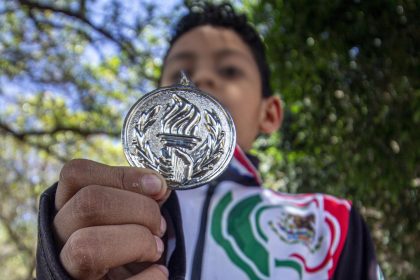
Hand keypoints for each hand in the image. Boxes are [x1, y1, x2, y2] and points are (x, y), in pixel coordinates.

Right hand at [53, 159, 170, 279]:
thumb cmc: (121, 246)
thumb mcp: (124, 215)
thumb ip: (137, 197)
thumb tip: (158, 185)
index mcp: (66, 208)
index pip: (77, 173)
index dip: (122, 175)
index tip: (158, 185)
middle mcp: (57, 236)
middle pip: (89, 202)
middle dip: (140, 209)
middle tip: (160, 226)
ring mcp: (65, 269)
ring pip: (86, 245)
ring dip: (138, 241)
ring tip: (156, 249)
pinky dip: (148, 277)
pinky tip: (159, 272)